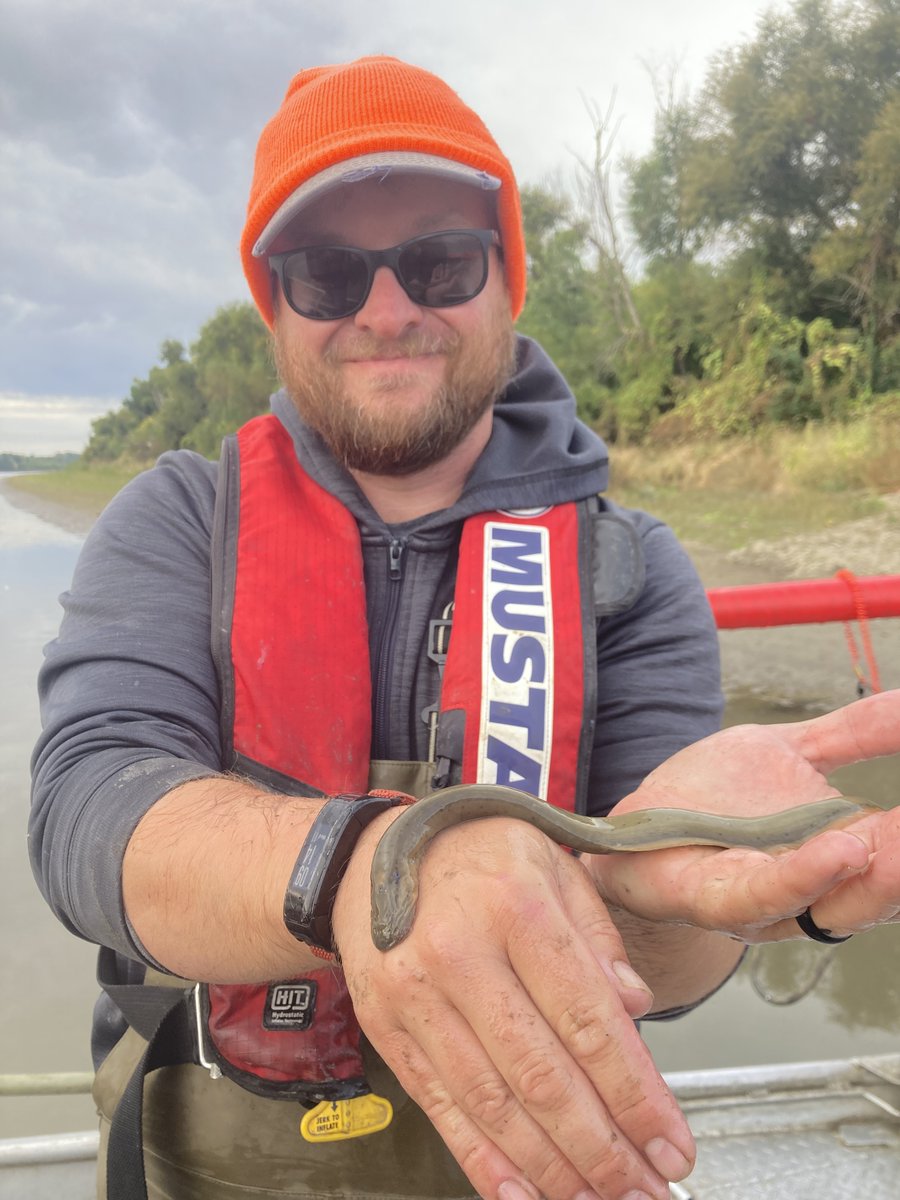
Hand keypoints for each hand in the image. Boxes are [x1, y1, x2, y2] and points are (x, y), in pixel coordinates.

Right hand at [333, 812, 695, 1199]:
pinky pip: (440, 1107)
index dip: (635, 1094)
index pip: (587, 1019)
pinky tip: (523, 1194)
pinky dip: (484, 1162)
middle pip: (542, 1075)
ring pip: (493, 1104)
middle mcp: (459, 952)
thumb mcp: (551, 862)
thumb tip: (635, 1006)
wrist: (371, 850)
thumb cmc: (473, 853)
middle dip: (603, 1149)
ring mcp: (414, 994)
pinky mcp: (386, 1026)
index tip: (671, 1144)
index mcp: (515, 905)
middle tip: (645, 1191)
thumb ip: (597, 936)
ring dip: (552, 1168)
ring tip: (597, 1199)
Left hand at [592, 689, 899, 942]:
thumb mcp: (791, 751)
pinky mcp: (717, 900)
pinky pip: (768, 896)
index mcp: (844, 856)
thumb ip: (856, 732)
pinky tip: (845, 846)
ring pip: (843, 900)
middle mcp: (818, 890)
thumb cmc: (711, 801)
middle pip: (889, 882)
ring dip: (890, 874)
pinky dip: (810, 875)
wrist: (630, 827)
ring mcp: (770, 902)